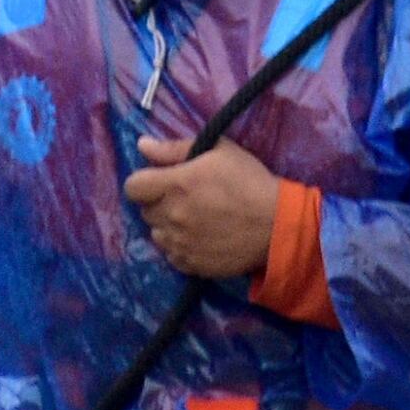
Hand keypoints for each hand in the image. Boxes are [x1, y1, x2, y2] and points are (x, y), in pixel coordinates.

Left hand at [123, 135, 282, 282]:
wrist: (277, 224)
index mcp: (176, 184)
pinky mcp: (191, 265)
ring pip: (156, 234)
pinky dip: (179, 247)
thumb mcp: (219, 151)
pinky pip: (171, 255)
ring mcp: (180, 243)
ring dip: (167, 226)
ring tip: (193, 220)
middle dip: (159, 202)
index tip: (159, 181)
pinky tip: (199, 238)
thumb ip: (174, 148)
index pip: (132, 187)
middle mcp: (172, 215)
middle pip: (145, 211)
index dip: (143, 182)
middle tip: (184, 198)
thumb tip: (141, 144)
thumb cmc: (250, 181)